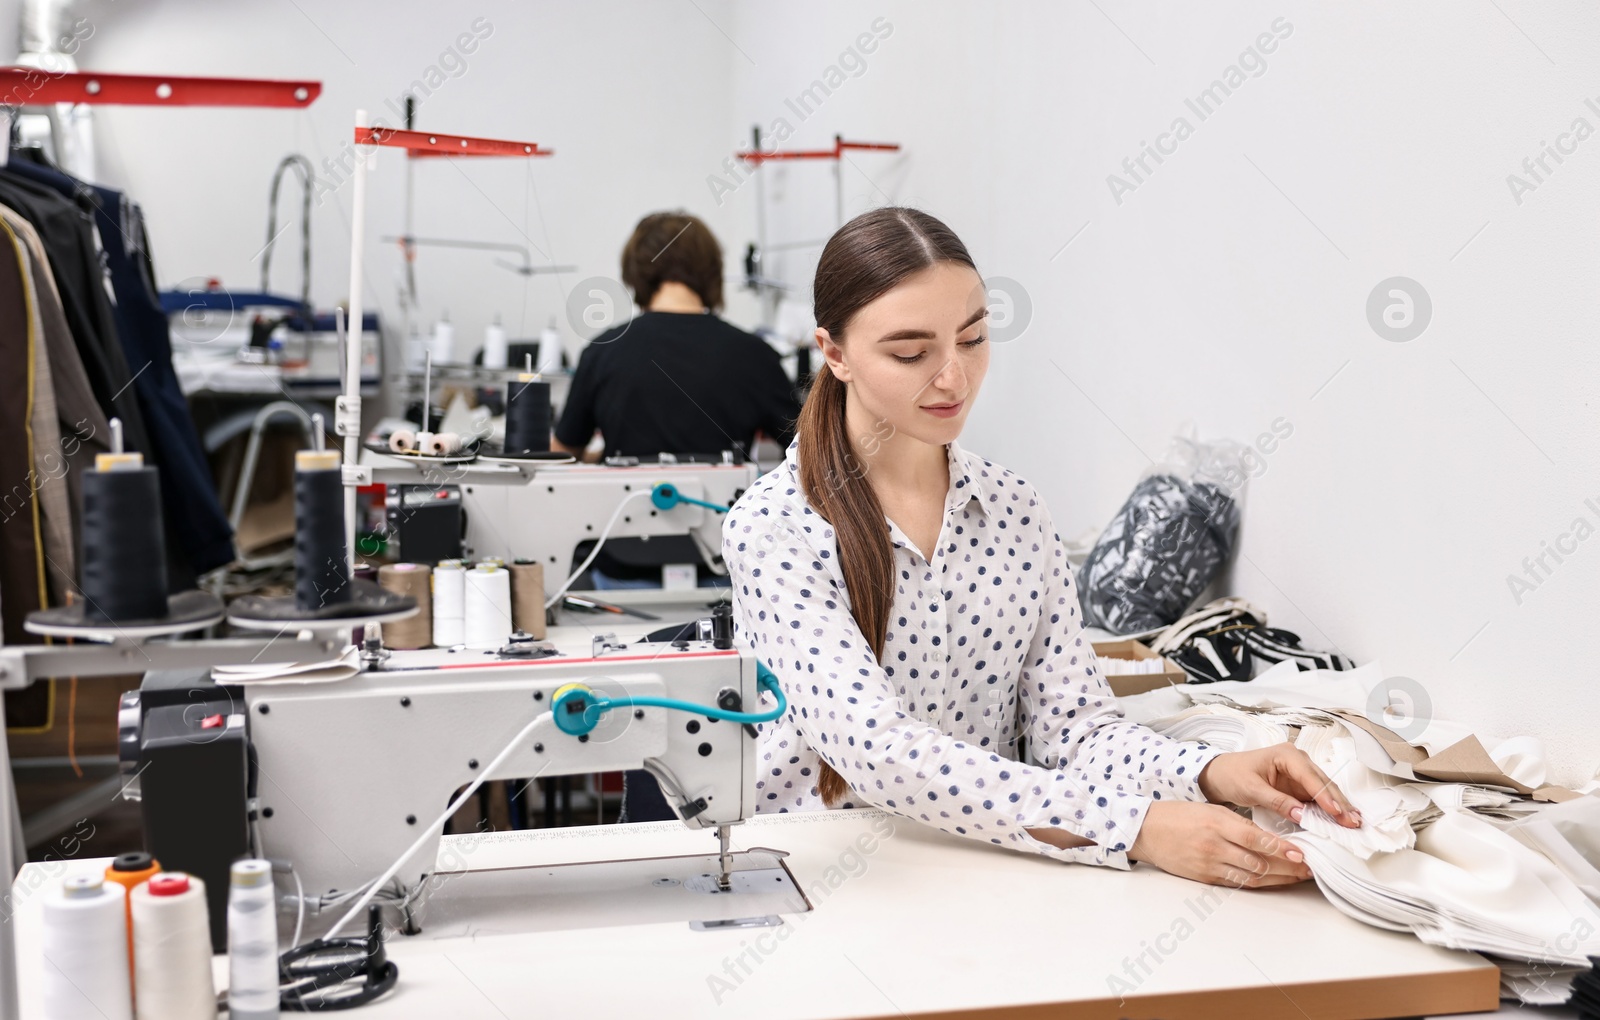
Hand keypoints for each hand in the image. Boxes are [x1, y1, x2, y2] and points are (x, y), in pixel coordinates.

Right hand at [1128, 801, 1312, 886]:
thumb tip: (1268, 837)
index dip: (1282, 848)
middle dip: (1288, 866)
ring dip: (1278, 878)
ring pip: (1252, 876)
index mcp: (1217, 824)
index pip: (1256, 839)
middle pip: (1259, 862)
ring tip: (1298, 876)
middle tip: (1310, 867)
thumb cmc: (1179, 816)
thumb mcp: (1210, 811)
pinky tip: (1273, 881)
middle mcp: (1214, 846)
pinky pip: (1237, 883)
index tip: (1302, 852)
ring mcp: (1210, 865)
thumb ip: (1238, 823)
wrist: (1147, 831)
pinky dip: (1258, 883)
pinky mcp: (1205, 878)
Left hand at [1197, 743, 1360, 827]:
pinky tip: (1343, 819)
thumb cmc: (1233, 775)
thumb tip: (1301, 814)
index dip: (1324, 795)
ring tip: (1355, 822)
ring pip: (1325, 790)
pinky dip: (1330, 809)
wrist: (1221, 774)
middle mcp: (1298, 761)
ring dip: (1339, 807)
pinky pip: (1318, 798)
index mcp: (1286, 755)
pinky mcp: (1300, 786)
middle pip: (1323, 783)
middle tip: (1354, 822)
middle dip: (1339, 803)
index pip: (1310, 776)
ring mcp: (1301, 774)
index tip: (1337, 812)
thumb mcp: (1251, 789)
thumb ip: (1276, 801)